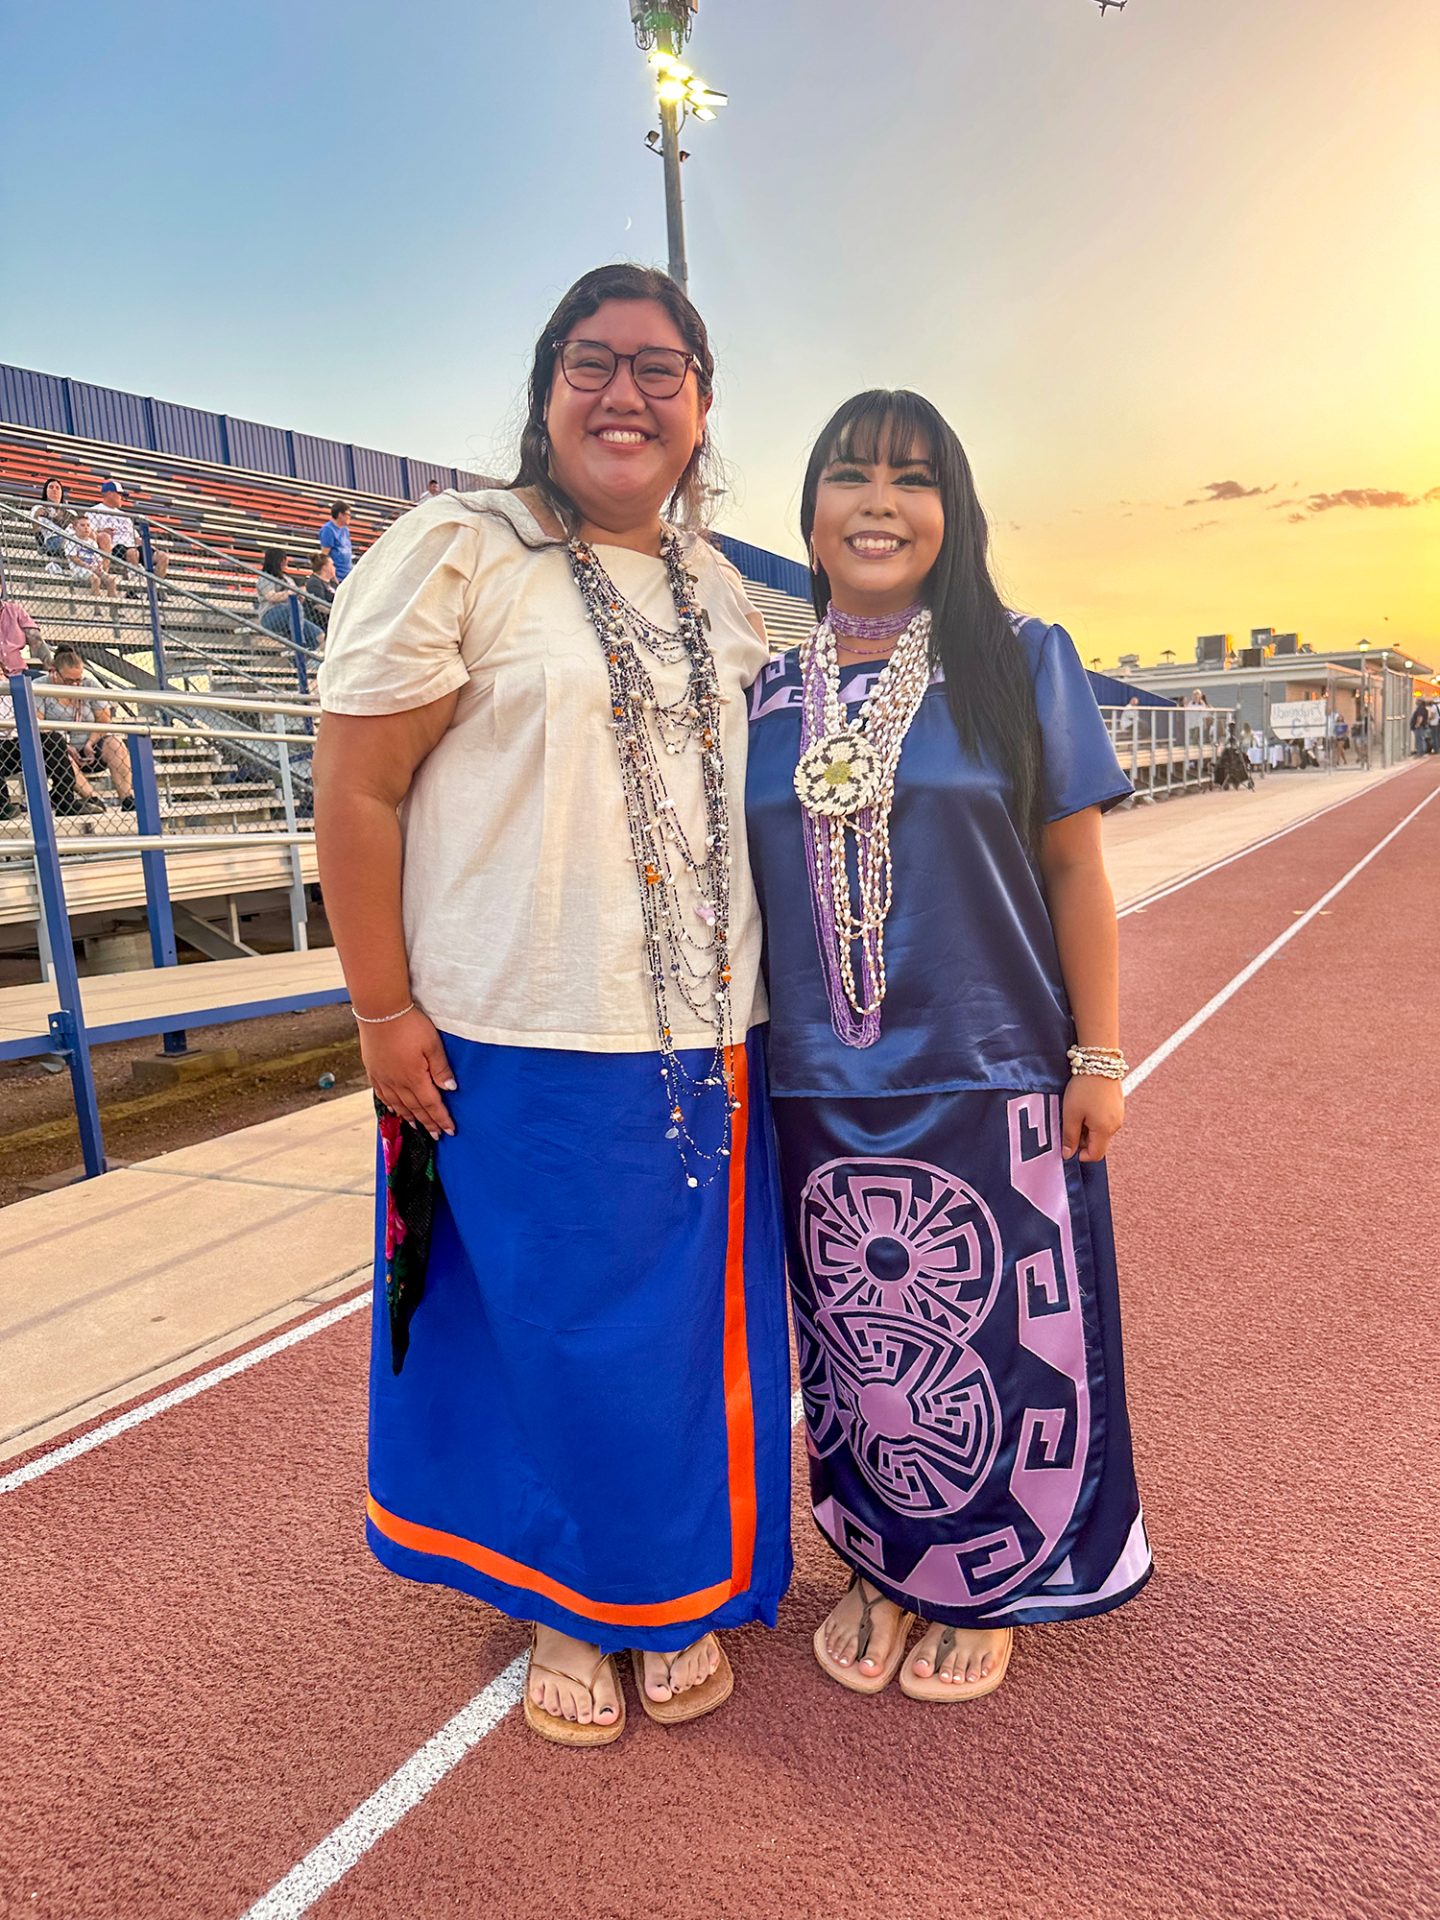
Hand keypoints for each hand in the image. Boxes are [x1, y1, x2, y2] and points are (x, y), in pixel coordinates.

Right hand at [359, 1009, 455, 1140]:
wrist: (379, 1011)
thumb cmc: (409, 1024)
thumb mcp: (432, 1044)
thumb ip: (441, 1068)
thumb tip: (450, 1088)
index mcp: (414, 1078)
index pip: (432, 1104)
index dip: (441, 1118)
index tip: (449, 1130)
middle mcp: (397, 1083)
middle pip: (416, 1108)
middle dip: (428, 1123)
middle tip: (436, 1135)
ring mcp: (383, 1078)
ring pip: (398, 1105)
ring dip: (410, 1118)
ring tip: (418, 1127)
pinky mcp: (373, 1071)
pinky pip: (383, 1095)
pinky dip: (391, 1106)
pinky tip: (395, 1109)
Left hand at [1061, 1075, 1123, 1162]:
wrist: (1099, 1061)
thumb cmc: (1083, 1088)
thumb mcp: (1071, 1114)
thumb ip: (1070, 1137)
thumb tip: (1068, 1155)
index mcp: (1105, 1130)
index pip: (1095, 1155)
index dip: (1080, 1154)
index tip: (1068, 1143)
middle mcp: (1116, 1125)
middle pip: (1098, 1142)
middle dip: (1082, 1139)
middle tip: (1069, 1122)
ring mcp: (1119, 1114)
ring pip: (1101, 1130)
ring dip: (1087, 1127)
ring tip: (1076, 1110)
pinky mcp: (1118, 1104)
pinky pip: (1105, 1118)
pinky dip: (1094, 1117)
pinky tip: (1085, 1103)